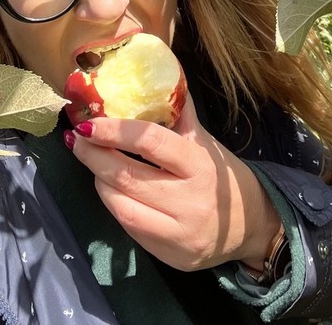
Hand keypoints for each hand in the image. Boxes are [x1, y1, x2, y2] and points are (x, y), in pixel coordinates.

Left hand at [68, 98, 282, 271]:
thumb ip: (182, 117)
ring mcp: (178, 233)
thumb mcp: (209, 146)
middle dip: (94, 156)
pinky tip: (114, 192)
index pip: (151, 143)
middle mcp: (190, 202)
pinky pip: (129, 228)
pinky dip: (116, 206)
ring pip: (120, 206)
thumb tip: (161, 76)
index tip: (89, 123)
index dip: (115, 131)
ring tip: (95, 165)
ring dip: (100, 182)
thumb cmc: (227, 180)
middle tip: (78, 140)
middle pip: (127, 176)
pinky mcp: (169, 256)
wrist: (254, 228)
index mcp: (201, 166)